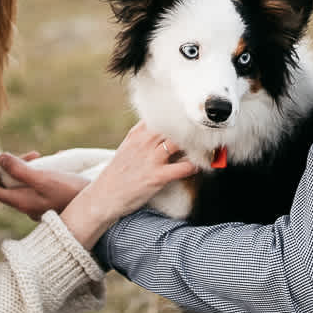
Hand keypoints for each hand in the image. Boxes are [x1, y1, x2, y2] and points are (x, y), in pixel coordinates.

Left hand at [0, 152, 86, 221]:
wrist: (95, 208)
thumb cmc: (69, 193)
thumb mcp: (43, 178)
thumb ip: (19, 170)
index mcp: (21, 202)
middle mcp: (27, 207)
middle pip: (9, 185)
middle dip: (14, 166)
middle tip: (32, 154)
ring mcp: (38, 206)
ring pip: (23, 184)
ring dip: (29, 168)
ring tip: (44, 157)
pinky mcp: (49, 203)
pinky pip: (36, 186)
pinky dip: (40, 174)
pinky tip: (55, 163)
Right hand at [61, 123, 197, 249]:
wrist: (104, 196)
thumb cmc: (118, 173)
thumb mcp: (127, 147)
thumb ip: (143, 134)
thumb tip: (163, 128)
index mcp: (138, 133)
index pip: (163, 115)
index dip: (180, 116)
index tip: (193, 119)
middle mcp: (145, 142)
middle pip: (175, 126)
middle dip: (191, 129)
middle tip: (206, 133)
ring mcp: (151, 159)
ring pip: (181, 143)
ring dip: (196, 145)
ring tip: (208, 148)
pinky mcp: (157, 176)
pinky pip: (184, 167)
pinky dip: (195, 166)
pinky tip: (200, 166)